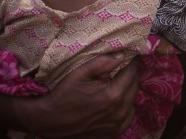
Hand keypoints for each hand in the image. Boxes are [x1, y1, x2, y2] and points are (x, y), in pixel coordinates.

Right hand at [16, 55, 137, 137]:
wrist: (51, 121)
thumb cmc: (64, 95)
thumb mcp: (80, 73)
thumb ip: (102, 63)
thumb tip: (122, 55)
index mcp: (113, 95)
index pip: (132, 73)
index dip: (132, 62)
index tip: (130, 55)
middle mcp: (120, 111)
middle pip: (134, 86)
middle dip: (130, 74)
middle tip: (123, 67)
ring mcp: (118, 124)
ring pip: (133, 101)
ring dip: (128, 90)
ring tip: (117, 83)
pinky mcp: (115, 132)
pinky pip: (128, 115)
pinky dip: (125, 106)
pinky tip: (115, 101)